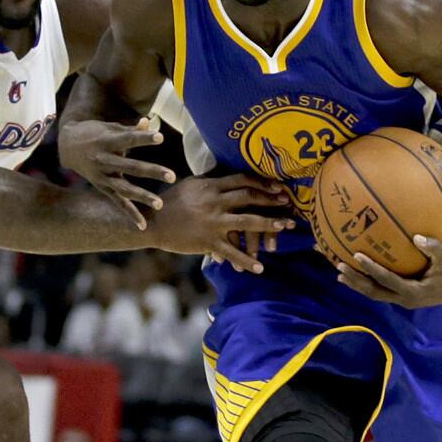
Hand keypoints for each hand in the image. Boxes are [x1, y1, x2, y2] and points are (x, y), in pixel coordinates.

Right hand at [59, 117, 175, 228]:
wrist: (67, 146)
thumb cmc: (94, 133)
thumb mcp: (110, 127)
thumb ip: (130, 129)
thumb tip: (150, 123)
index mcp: (106, 141)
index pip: (128, 140)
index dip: (144, 138)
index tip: (160, 137)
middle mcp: (104, 160)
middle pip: (131, 167)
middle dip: (152, 171)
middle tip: (172, 176)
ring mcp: (102, 176)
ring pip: (124, 189)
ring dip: (142, 196)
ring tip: (160, 204)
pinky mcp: (102, 187)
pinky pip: (117, 202)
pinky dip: (130, 214)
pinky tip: (143, 225)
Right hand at [148, 174, 294, 272]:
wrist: (153, 223)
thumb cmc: (171, 202)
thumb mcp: (191, 185)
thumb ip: (210, 181)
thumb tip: (228, 174)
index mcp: (210, 186)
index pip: (242, 180)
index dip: (262, 182)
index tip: (278, 186)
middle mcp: (214, 202)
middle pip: (248, 198)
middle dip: (271, 200)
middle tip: (288, 203)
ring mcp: (211, 222)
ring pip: (246, 223)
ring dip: (269, 224)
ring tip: (285, 227)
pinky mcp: (207, 241)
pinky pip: (231, 252)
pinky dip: (246, 261)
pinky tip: (259, 268)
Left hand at [335, 235, 441, 307]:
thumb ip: (433, 248)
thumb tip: (417, 237)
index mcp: (414, 292)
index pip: (386, 280)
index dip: (371, 269)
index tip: (357, 256)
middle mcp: (404, 299)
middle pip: (373, 292)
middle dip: (355, 280)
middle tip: (339, 266)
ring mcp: (402, 299)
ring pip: (374, 293)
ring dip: (357, 283)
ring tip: (339, 272)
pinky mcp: (402, 295)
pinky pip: (380, 289)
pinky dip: (366, 281)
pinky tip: (356, 272)